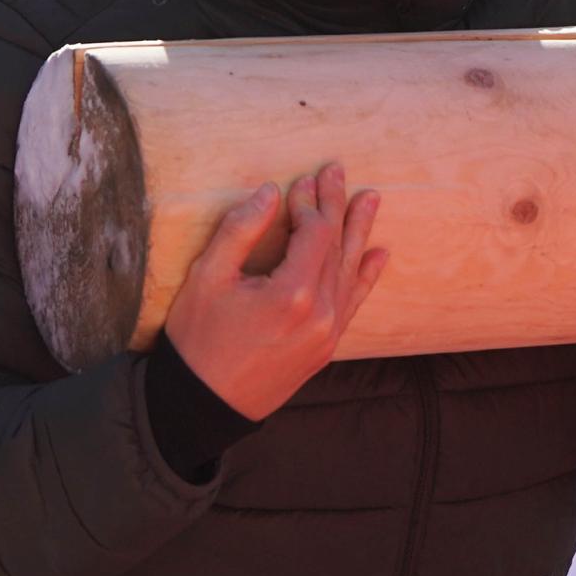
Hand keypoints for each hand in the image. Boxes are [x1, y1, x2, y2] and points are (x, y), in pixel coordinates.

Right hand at [163, 163, 386, 420]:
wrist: (203, 404)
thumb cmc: (198, 339)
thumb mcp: (207, 277)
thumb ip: (240, 230)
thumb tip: (268, 192)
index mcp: (292, 293)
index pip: (315, 232)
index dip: (309, 203)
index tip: (301, 180)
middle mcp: (320, 313)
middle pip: (336, 246)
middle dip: (336, 206)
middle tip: (338, 171)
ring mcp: (327, 333)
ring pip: (350, 272)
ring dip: (359, 233)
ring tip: (370, 200)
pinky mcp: (326, 349)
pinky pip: (353, 304)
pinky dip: (365, 277)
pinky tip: (378, 256)